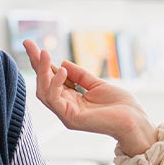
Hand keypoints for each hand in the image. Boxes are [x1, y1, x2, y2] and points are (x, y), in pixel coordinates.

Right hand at [23, 40, 156, 153]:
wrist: (135, 120)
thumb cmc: (120, 105)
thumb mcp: (97, 84)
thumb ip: (80, 75)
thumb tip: (62, 63)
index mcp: (70, 100)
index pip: (51, 79)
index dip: (41, 63)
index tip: (31, 45)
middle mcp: (65, 108)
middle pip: (42, 84)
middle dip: (36, 64)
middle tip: (29, 44)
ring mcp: (66, 115)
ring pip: (44, 92)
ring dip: (42, 72)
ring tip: (45, 54)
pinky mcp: (71, 119)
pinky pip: (55, 100)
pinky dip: (55, 84)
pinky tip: (61, 71)